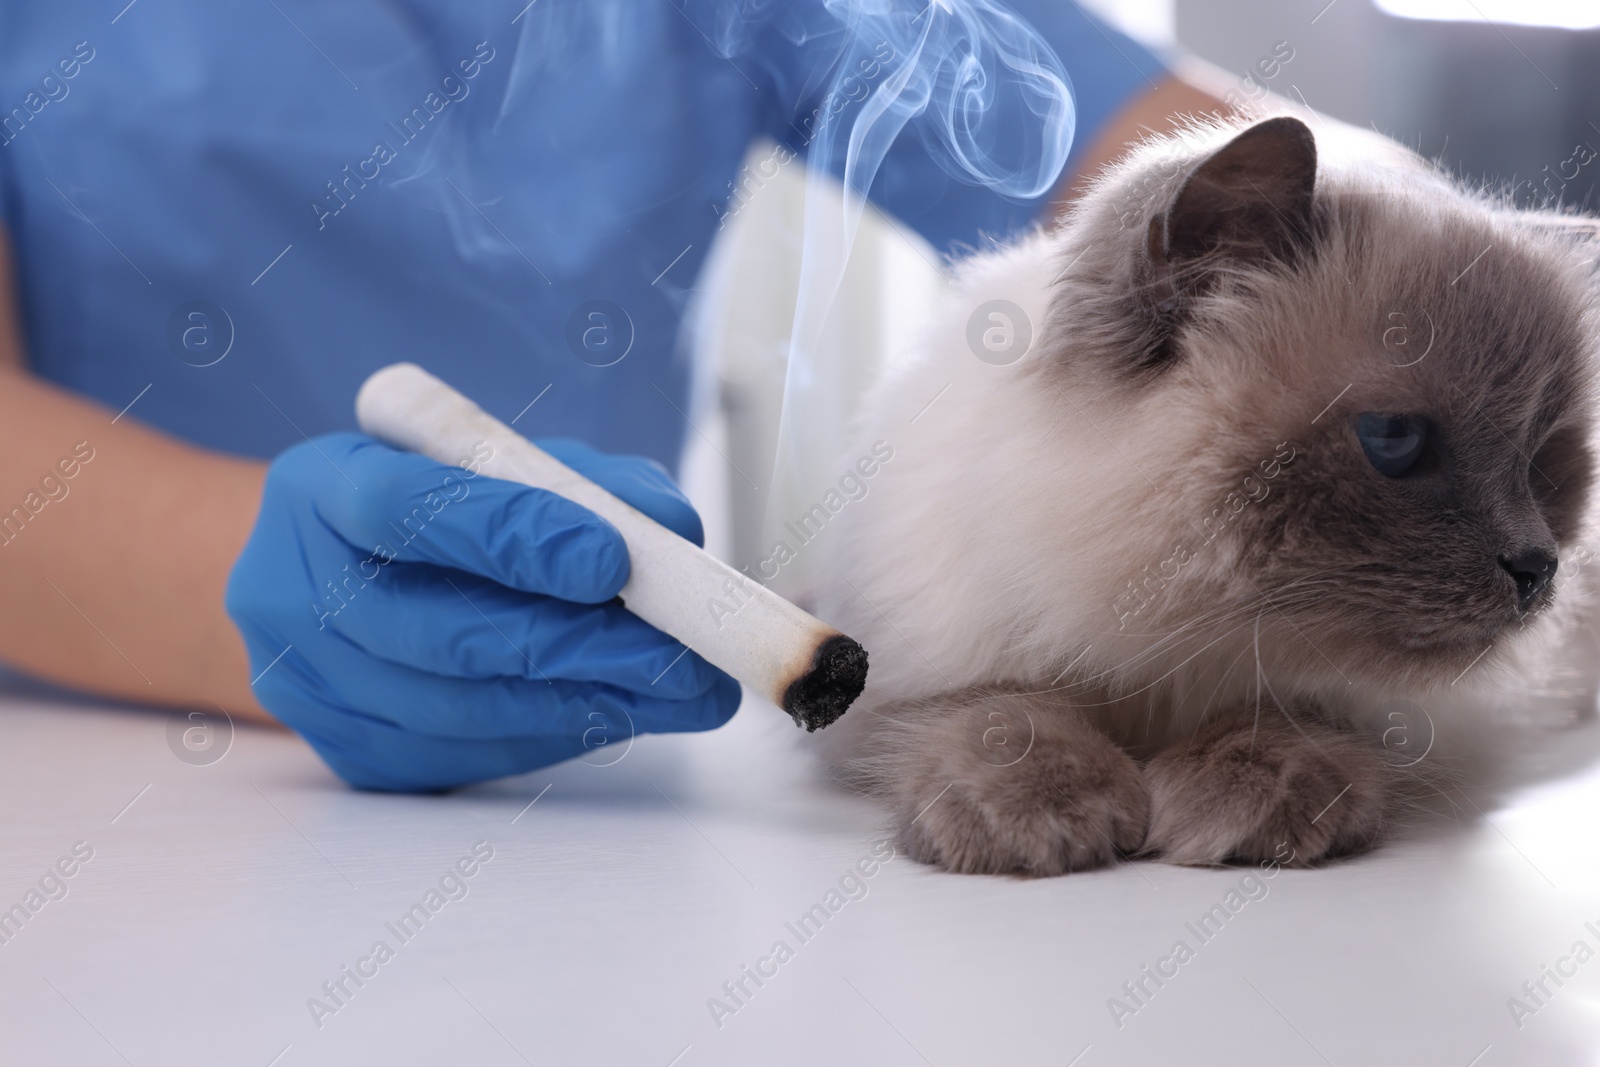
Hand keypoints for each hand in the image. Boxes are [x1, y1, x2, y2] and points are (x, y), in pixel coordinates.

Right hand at [225, 432, 739, 790]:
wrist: (330, 577)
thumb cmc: (436, 505)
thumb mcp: (497, 463)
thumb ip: (582, 481)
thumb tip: (671, 531)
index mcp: (320, 488)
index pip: (408, 511)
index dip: (513, 539)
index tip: (615, 561)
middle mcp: (292, 592)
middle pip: (442, 635)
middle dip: (580, 647)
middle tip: (682, 655)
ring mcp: (312, 688)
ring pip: (462, 711)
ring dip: (588, 704)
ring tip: (683, 692)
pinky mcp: (351, 755)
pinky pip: (470, 755)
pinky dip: (558, 732)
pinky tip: (622, 712)